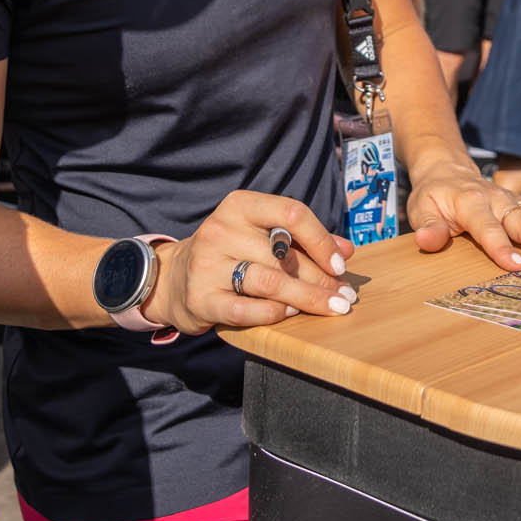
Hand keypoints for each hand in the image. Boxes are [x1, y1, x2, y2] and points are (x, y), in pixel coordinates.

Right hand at [148, 192, 356, 335]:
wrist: (174, 279)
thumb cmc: (230, 254)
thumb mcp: (261, 236)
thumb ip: (303, 240)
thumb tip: (346, 250)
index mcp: (240, 206)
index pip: (291, 213)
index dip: (321, 240)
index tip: (340, 264)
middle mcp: (221, 230)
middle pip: (284, 255)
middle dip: (322, 278)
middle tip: (345, 297)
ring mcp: (208, 264)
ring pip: (270, 282)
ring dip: (306, 297)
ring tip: (329, 306)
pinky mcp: (202, 298)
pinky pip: (247, 310)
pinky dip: (275, 313)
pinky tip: (291, 314)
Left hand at [407, 160, 520, 271]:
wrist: (448, 170)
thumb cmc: (434, 196)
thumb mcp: (421, 209)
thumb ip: (427, 226)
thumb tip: (428, 241)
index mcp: (471, 203)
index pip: (488, 228)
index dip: (502, 248)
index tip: (519, 267)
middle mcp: (498, 200)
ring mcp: (514, 201)